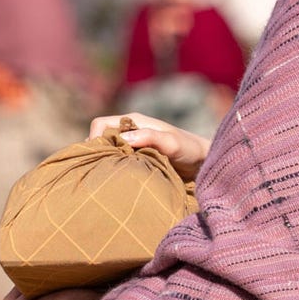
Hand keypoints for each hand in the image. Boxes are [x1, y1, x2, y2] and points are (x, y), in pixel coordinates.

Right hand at [89, 112, 209, 180]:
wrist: (203, 161)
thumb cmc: (189, 149)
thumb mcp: (171, 143)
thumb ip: (150, 137)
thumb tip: (124, 139)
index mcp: (133, 120)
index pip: (100, 124)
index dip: (96, 139)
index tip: (101, 158)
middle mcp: (129, 130)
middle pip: (100, 138)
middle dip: (98, 152)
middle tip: (103, 171)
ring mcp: (132, 144)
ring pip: (108, 150)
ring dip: (106, 162)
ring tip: (110, 177)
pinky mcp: (136, 157)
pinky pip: (117, 160)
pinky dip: (114, 168)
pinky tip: (118, 179)